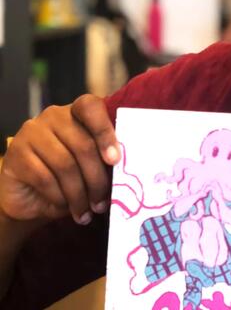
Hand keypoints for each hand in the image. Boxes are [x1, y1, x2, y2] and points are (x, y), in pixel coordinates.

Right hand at [0, 95, 119, 225]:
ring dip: (79, 193)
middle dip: (96, 179)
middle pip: (83, 144)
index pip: (91, 107)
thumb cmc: (69, 175)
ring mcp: (32, 133)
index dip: (105, 132)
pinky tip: (65, 207)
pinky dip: (59, 197)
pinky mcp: (16, 154)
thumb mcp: (90, 163)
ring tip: (87, 211)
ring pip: (65, 164)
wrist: (30, 194)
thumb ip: (105, 157)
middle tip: (102, 203)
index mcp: (76, 111)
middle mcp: (53, 116)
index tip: (115, 160)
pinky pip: (44, 178)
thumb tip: (127, 169)